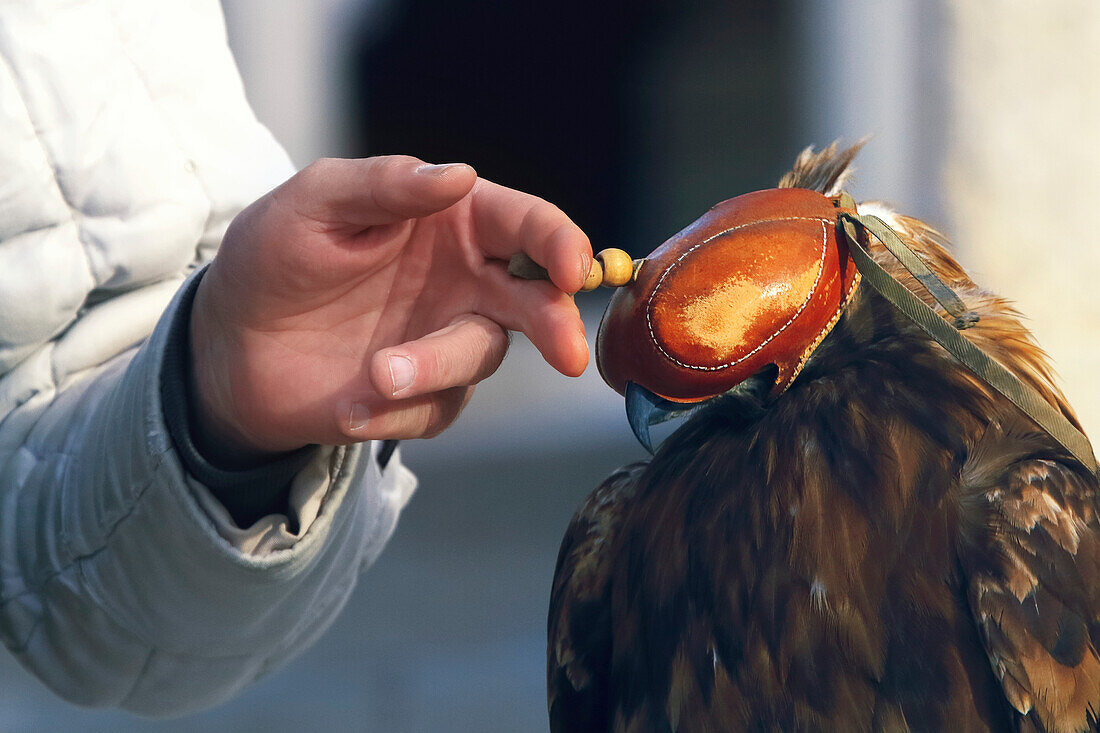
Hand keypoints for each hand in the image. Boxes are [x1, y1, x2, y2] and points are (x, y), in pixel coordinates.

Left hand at [188, 156, 591, 465]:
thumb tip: (460, 174)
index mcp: (452, 222)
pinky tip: (346, 409)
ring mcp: (444, 341)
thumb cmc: (274, 255)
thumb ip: (384, 184)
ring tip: (375, 374)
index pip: (525, 226)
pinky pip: (433, 412)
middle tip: (565, 352)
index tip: (571, 269)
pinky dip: (393, 414)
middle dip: (556, 324)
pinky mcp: (421, 398)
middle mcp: (463, 281)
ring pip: (478, 358)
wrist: (230, 343)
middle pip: (534, 301)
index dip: (559, 243)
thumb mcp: (314, 202)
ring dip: (434, 368)